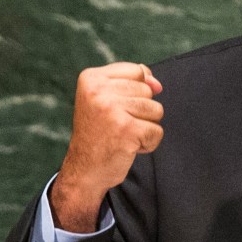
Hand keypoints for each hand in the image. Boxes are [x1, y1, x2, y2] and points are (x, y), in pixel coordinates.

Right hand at [51, 62, 163, 231]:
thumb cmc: (99, 133)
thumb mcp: (106, 99)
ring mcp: (112, 109)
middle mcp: (98, 90)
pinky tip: (128, 147)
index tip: (115, 108)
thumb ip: (132, 83)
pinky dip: (148, 143)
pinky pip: (157, 131)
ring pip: (156, 110)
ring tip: (123, 135)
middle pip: (148, 91)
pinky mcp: (126, 129)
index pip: (137, 71)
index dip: (136, 91)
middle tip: (116, 125)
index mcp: (91, 78)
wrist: (84, 170)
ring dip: (145, 127)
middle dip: (140, 112)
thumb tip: (157, 85)